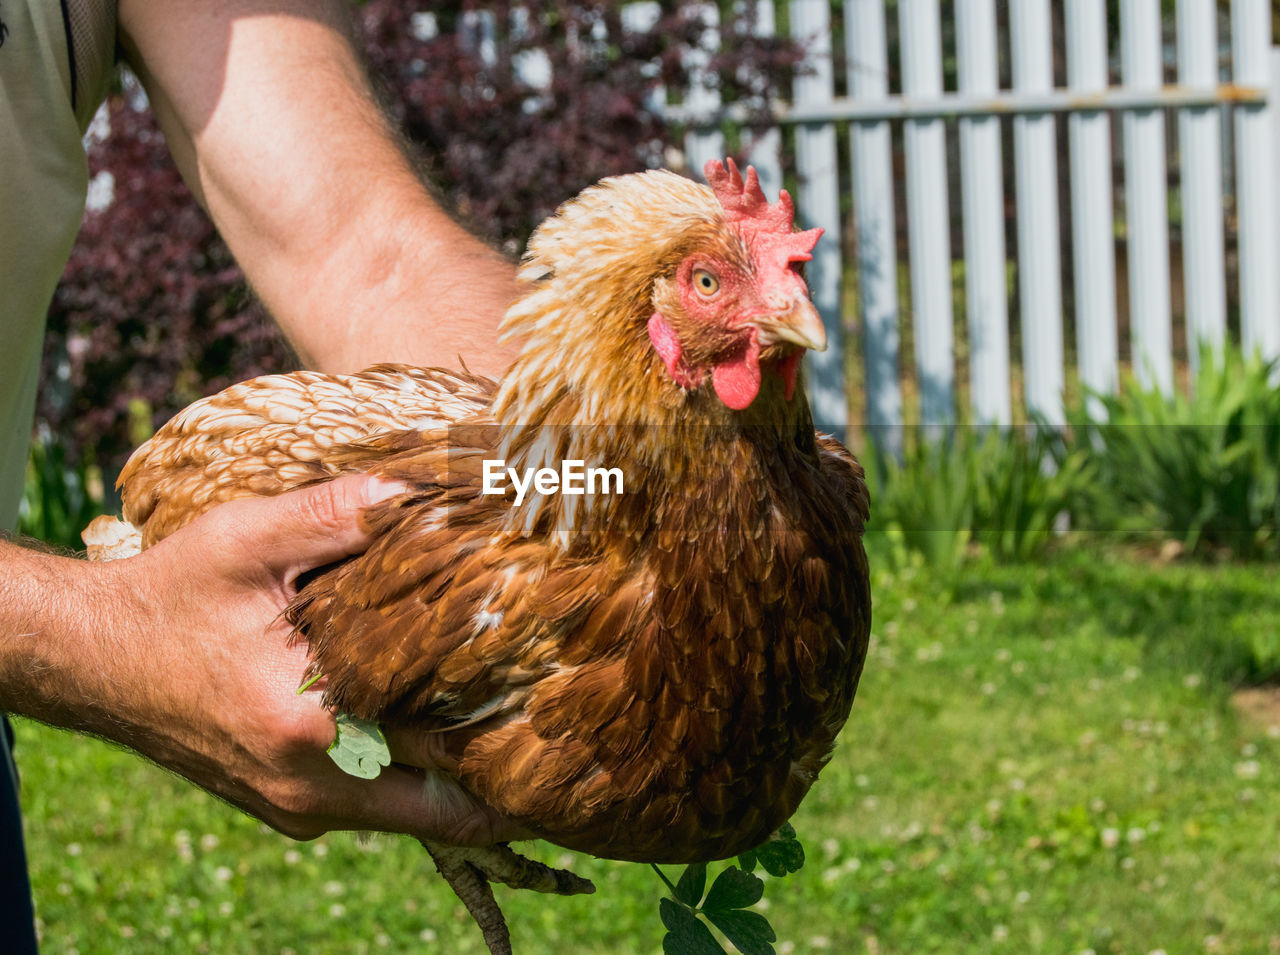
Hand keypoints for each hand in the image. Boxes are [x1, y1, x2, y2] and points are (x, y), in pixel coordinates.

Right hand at [3, 476, 524, 845]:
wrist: (90, 659)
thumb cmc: (167, 599)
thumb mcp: (243, 542)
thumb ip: (333, 515)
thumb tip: (420, 489)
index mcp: (307, 731)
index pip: (444, 769)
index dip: (510, 746)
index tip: (561, 712)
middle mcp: (309, 792)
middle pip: (442, 809)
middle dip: (499, 774)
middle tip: (555, 722)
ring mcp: (298, 809)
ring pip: (411, 810)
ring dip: (458, 774)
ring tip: (512, 718)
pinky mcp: (289, 803)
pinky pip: (376, 800)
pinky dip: (414, 771)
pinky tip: (440, 720)